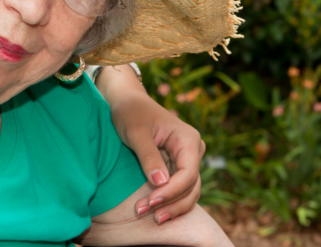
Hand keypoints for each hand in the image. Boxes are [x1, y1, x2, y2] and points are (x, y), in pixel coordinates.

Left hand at [95, 65, 204, 224]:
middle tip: (143, 213)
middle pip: (190, 186)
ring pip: (188, 191)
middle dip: (169, 203)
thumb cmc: (130, 113)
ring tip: (151, 217)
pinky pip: (180, 189)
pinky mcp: (178, 166)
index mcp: (188, 139)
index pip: (188, 173)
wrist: (127, 102)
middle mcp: (193, 150)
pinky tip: (156, 212)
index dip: (171, 191)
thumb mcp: (136, 133)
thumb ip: (149, 157)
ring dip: (171, 207)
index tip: (150, 201)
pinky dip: (170, 202)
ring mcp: (188, 159)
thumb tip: (161, 183)